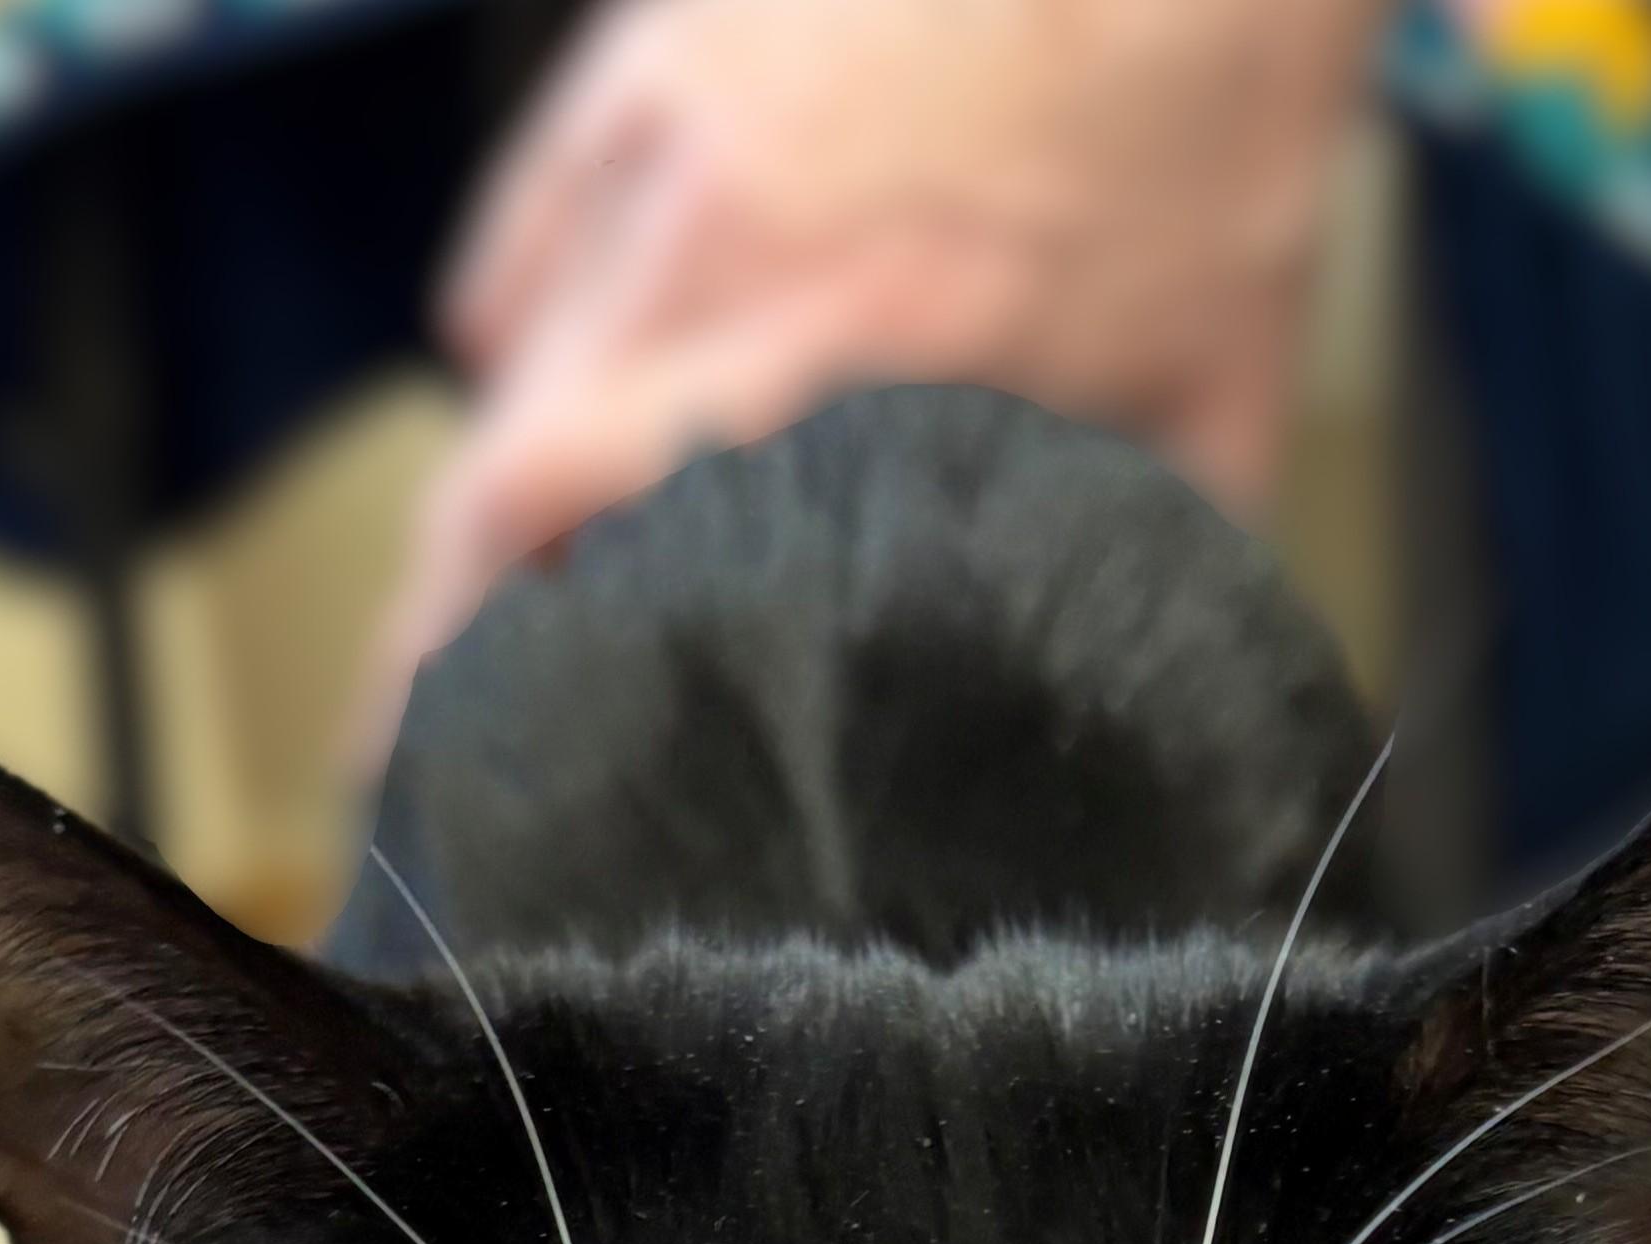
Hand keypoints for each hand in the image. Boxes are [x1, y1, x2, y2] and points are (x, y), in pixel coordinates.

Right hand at [355, 0, 1389, 763]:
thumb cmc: (1210, 109)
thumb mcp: (1212, 386)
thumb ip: (1153, 552)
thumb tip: (1156, 686)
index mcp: (826, 349)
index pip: (552, 519)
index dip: (460, 661)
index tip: (438, 764)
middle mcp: (708, 241)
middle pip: (495, 461)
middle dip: (452, 609)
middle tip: (448, 718)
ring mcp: (666, 128)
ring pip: (509, 347)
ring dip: (507, 473)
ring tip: (530, 573)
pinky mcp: (657, 49)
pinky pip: (537, 221)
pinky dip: (526, 318)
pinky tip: (554, 374)